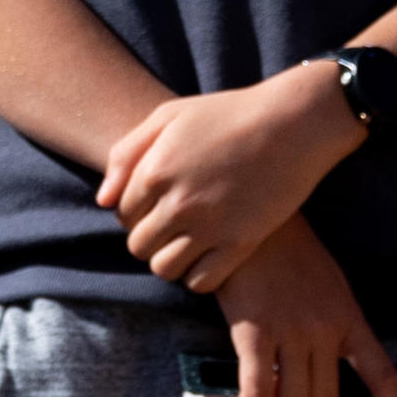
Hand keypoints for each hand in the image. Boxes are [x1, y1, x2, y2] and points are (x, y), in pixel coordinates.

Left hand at [97, 67, 355, 296]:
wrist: (292, 123)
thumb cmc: (229, 114)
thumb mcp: (170, 116)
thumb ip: (127, 154)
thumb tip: (104, 201)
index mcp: (155, 171)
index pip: (122, 214)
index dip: (137, 212)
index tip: (159, 204)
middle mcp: (177, 203)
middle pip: (139, 246)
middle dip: (150, 238)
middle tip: (174, 226)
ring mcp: (209, 226)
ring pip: (164, 269)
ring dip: (171, 260)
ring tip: (188, 244)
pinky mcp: (240, 243)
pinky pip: (201, 282)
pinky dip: (199, 276)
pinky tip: (210, 257)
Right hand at [210, 217, 396, 396]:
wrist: (248, 217)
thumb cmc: (280, 249)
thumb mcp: (320, 283)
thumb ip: (322, 325)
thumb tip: (300, 375)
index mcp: (348, 317)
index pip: (383, 375)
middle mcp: (326, 328)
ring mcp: (293, 329)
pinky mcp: (255, 330)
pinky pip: (258, 390)